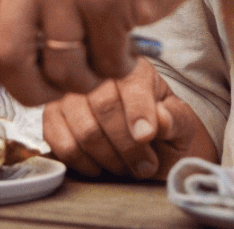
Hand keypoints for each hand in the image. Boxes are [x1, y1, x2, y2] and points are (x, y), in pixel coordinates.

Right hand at [43, 60, 216, 179]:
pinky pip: (62, 144)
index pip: (129, 83)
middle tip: (145, 166)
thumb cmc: (162, 132)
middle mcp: (94, 72)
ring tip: (126, 166)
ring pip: (84, 129)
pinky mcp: (51, 117)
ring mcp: (68, 93)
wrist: (145, 149)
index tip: (147, 136)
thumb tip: (162, 118)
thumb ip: (176, 118)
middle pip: (104, 107)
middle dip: (128, 146)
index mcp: (131, 66)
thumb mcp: (182, 124)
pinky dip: (85, 163)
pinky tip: (100, 165)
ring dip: (109, 158)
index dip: (138, 111)